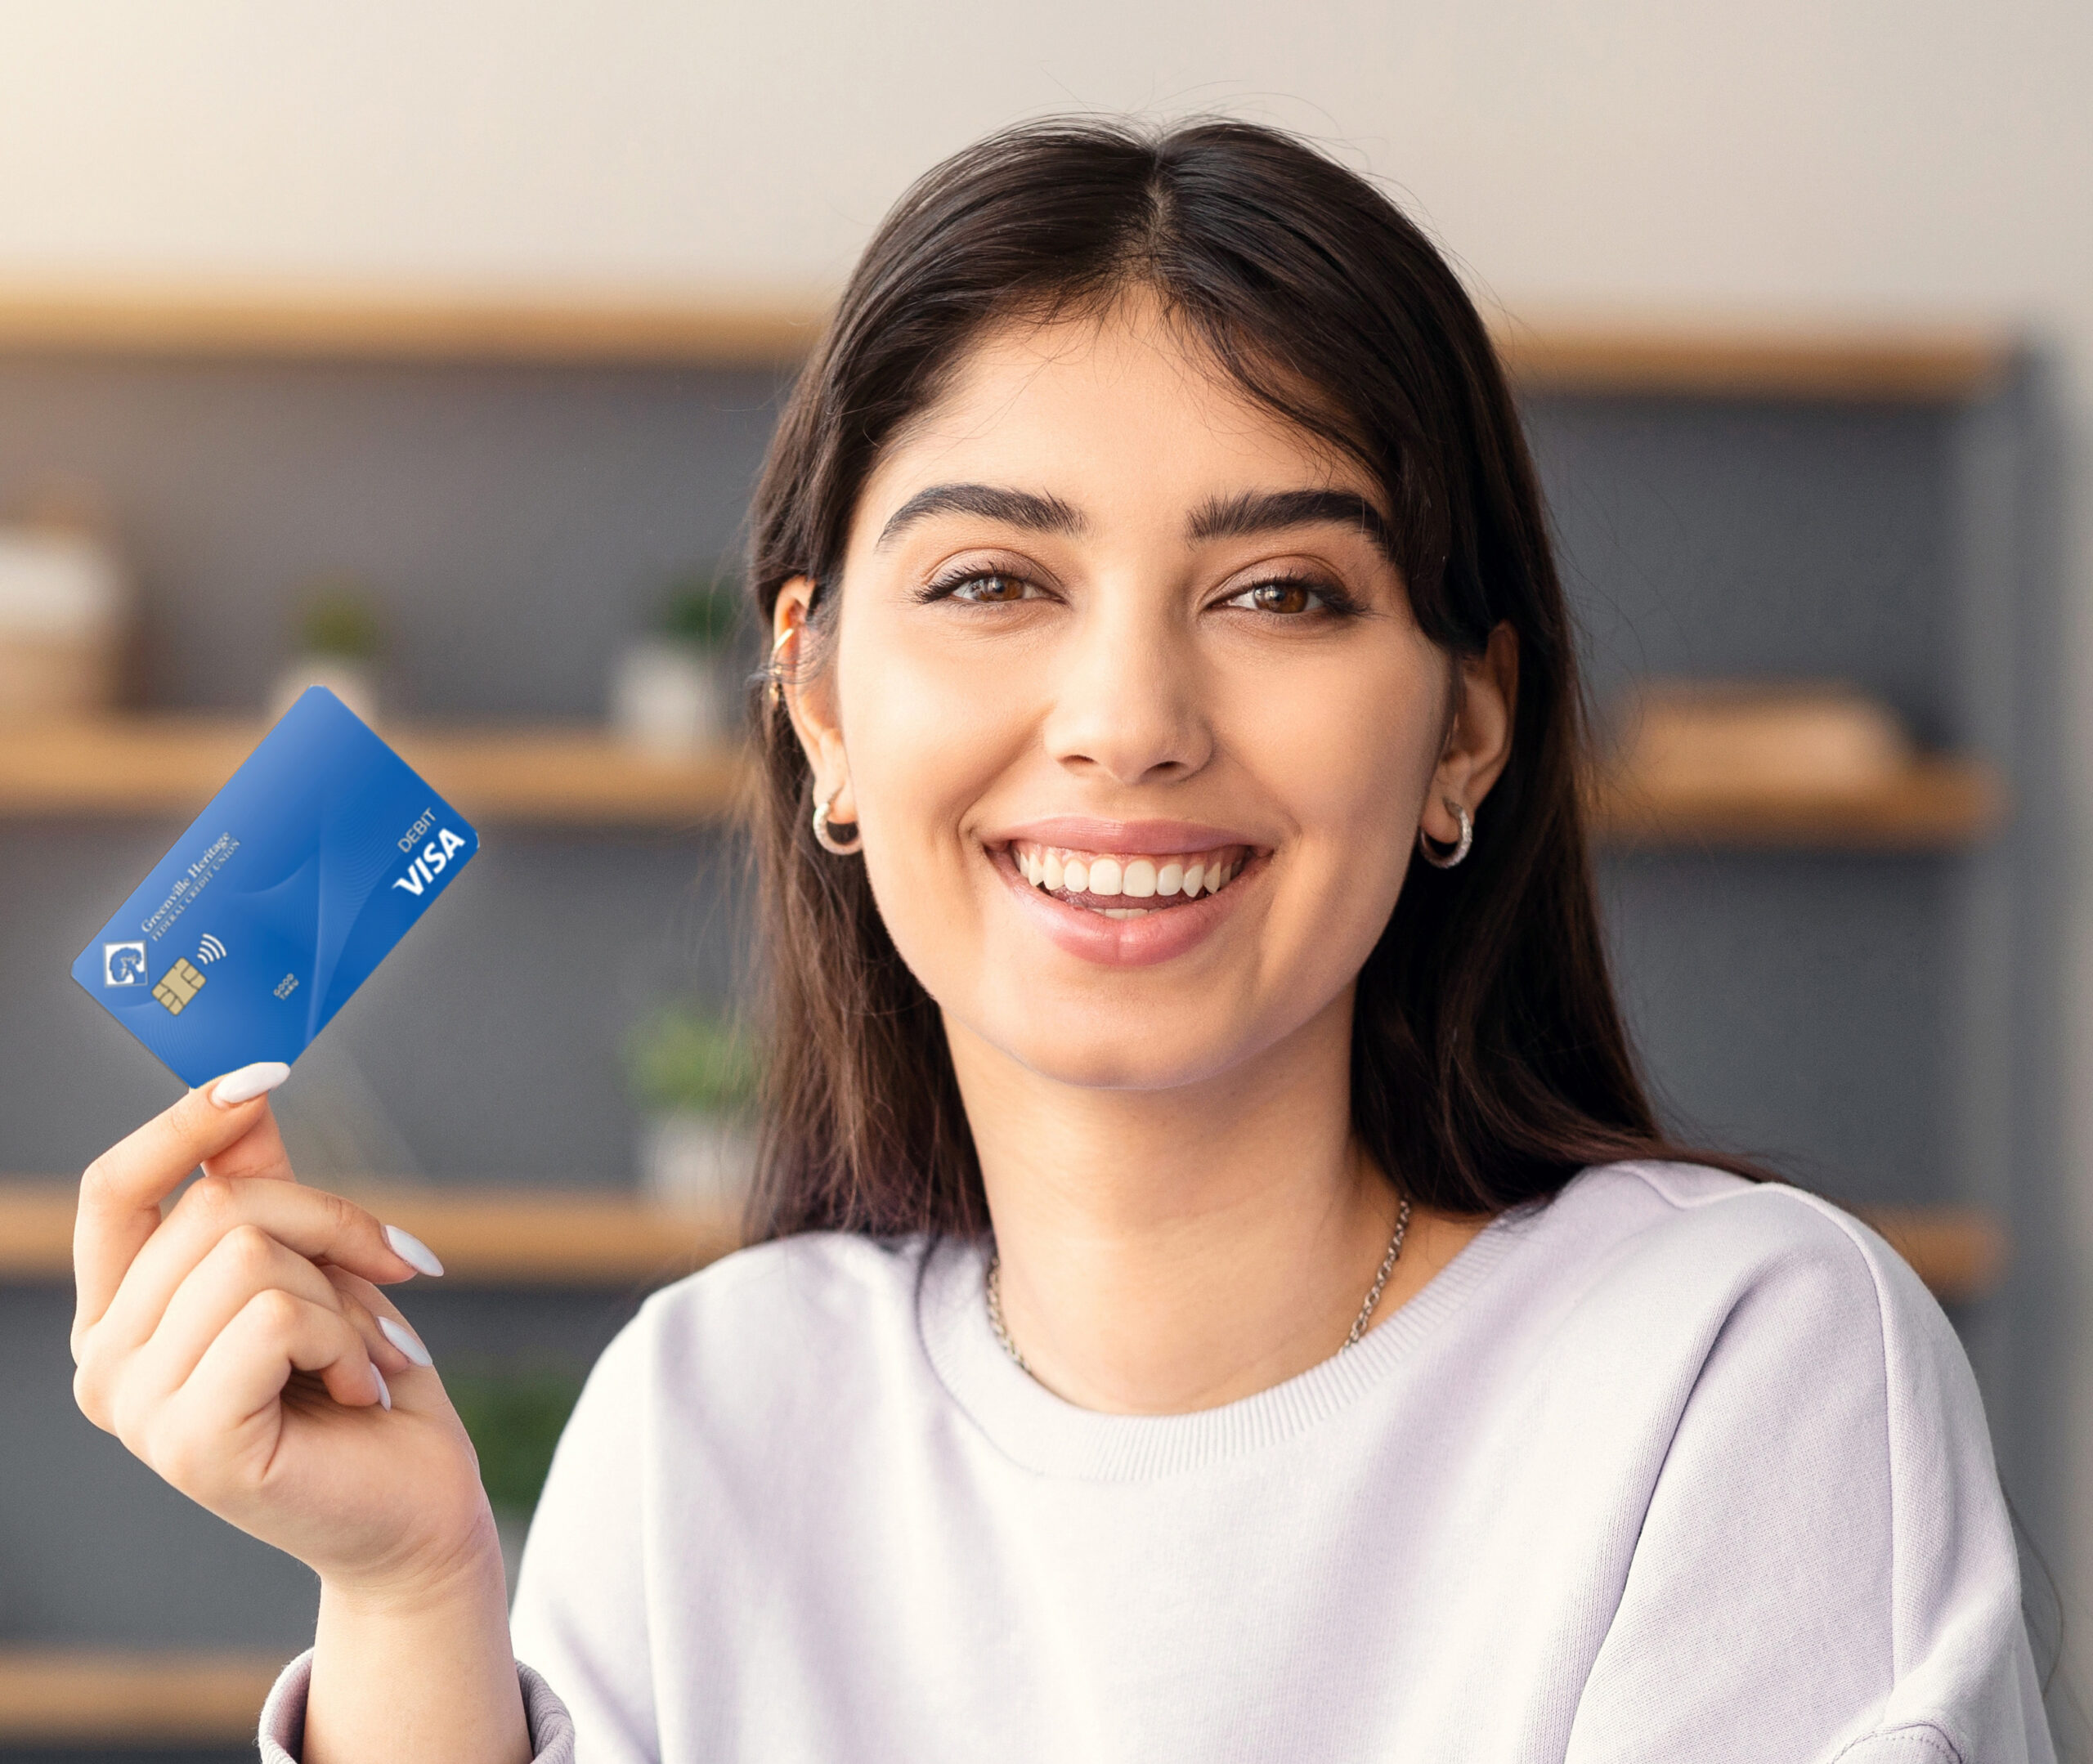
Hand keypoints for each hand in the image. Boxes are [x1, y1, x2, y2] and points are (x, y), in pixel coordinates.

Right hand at [71, 1065, 497, 1601]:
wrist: (415, 1500)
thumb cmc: (361, 1381)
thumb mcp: (311, 1264)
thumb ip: (262, 1184)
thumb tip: (242, 1083)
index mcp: (119, 1315)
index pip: (111, 1188)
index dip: (182, 1122)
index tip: (262, 1076)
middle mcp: (105, 1364)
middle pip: (214, 1206)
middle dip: (330, 1226)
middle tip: (384, 1280)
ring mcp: (137, 1411)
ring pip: (249, 1255)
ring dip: (344, 1296)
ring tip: (360, 1355)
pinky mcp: (190, 1446)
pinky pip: (273, 1316)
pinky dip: (343, 1337)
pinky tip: (356, 1388)